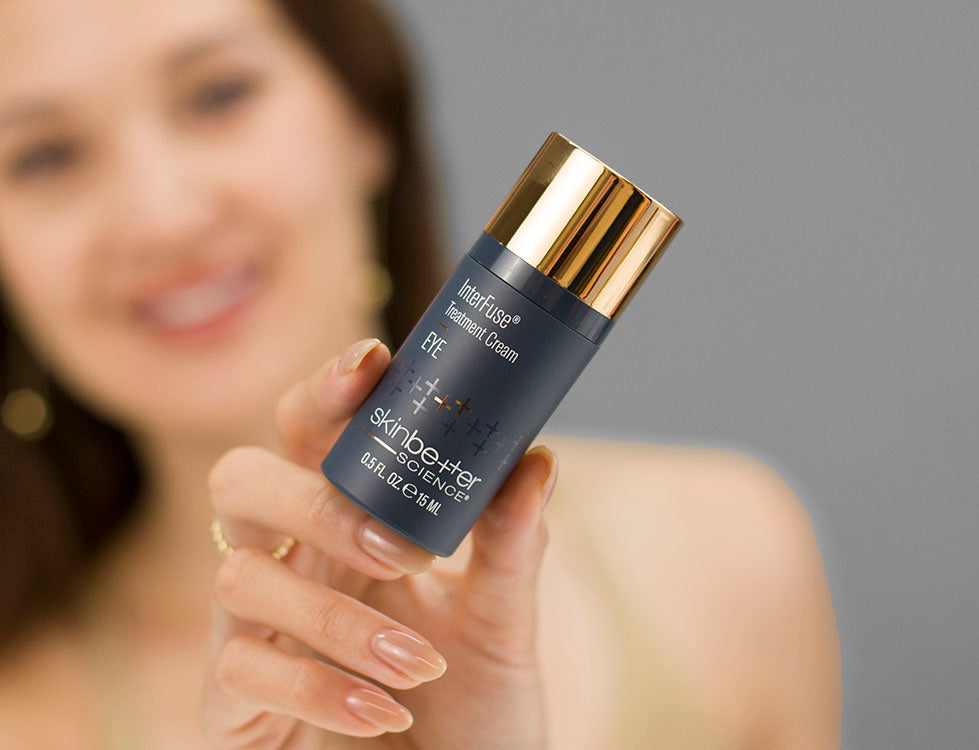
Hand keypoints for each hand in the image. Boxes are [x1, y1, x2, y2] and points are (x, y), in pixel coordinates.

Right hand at [201, 337, 557, 748]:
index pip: (312, 435)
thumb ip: (511, 546)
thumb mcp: (501, 624)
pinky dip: (319, 688)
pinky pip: (239, 670)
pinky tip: (385, 713)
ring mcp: (255, 631)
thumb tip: (537, 459)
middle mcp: (294, 564)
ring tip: (420, 664)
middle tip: (394, 546)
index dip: (326, 391)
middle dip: (309, 499)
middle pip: (239, 481)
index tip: (373, 362)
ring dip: (337, 618)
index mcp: (348, 526)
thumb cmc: (472, 711)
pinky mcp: (235, 705)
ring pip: (241, 577)